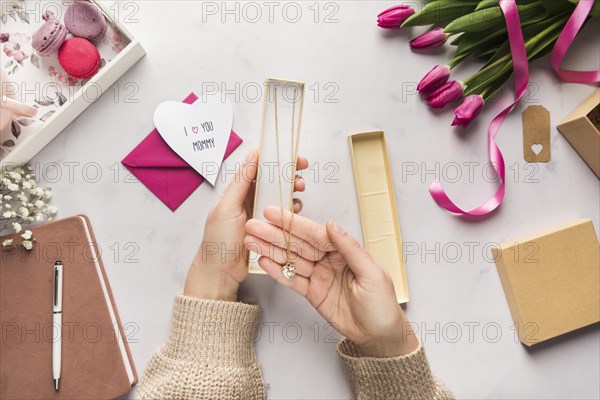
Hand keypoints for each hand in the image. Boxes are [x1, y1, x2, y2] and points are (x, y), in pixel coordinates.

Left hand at [184, 151, 307, 301]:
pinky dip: (292, 211)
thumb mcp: (227, 207)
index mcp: (238, 191)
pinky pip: (284, 216)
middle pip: (273, 181)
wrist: (220, 272)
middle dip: (289, 176)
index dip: (276, 159)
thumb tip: (252, 154)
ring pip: (281, 197)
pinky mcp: (268, 229)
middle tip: (301, 177)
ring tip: (299, 194)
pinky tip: (295, 211)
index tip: (293, 157)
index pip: (259, 167)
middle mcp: (249, 200)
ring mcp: (259, 215)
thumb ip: (241, 181)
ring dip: (292, 193)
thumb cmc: (217, 240)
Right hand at [244, 208, 418, 356]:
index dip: (293, 223)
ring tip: (250, 241)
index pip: (314, 233)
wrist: (379, 335)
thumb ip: (350, 248)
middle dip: (274, 235)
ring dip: (270, 251)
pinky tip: (263, 261)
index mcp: (344, 250)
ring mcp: (319, 276)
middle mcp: (329, 260)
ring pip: (291, 260)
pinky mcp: (312, 292)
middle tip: (252, 226)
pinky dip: (277, 272)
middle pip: (298, 245)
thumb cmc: (383, 304)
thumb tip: (332, 224)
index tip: (273, 213)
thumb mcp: (371, 273)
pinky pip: (292, 280)